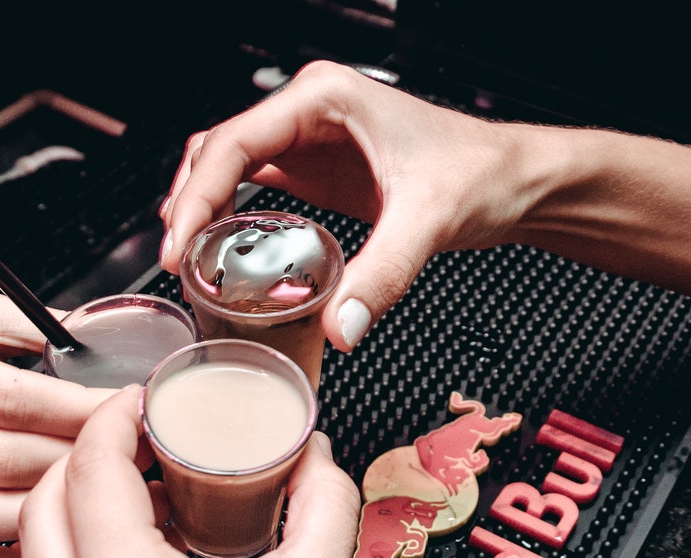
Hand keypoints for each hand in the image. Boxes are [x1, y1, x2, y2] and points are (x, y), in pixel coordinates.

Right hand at [0, 294, 109, 557]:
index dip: (78, 410)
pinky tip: (52, 539)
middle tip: (134, 458)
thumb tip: (92, 341)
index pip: (9, 399)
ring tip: (104, 500)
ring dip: (52, 513)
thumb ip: (25, 326)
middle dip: (79, 461)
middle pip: (3, 460)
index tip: (127, 411)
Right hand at [159, 60, 536, 352]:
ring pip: (224, 165)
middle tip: (175, 263)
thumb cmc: (482, 171)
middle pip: (215, 152)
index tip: (178, 246)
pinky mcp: (312, 169)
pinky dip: (225, 215)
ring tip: (186, 259)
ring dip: (200, 208)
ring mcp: (306, 139)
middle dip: (187, 206)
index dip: (196, 196)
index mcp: (324, 98)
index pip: (232, 144)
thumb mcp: (430, 220)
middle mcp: (307, 111)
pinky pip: (249, 185)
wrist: (515, 180)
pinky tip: (218, 249)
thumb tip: (339, 326)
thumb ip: (381, 275)